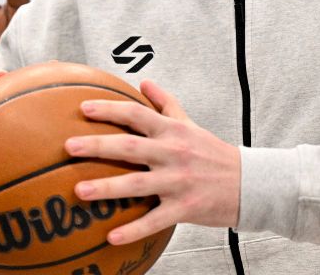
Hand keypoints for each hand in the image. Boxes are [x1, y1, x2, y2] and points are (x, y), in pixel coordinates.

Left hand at [64, 80, 239, 244]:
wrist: (249, 183)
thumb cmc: (213, 153)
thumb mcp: (191, 124)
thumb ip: (166, 103)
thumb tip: (144, 82)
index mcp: (172, 131)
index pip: (136, 114)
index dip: (109, 110)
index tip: (83, 108)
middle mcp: (173, 153)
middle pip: (130, 147)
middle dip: (97, 146)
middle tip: (69, 146)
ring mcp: (178, 182)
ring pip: (137, 184)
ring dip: (107, 188)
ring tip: (79, 190)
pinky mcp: (184, 208)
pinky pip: (154, 220)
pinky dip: (133, 229)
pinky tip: (111, 236)